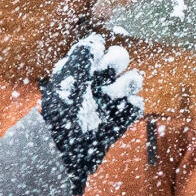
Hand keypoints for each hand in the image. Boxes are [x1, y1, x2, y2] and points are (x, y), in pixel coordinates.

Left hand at [37, 33, 143, 194]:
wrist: (66, 157)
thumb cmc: (59, 119)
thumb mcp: (66, 84)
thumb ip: (82, 59)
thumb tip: (97, 39)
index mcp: (77, 73)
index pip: (96, 50)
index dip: (98, 52)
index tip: (93, 61)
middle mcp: (94, 84)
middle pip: (119, 58)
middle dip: (116, 62)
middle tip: (107, 72)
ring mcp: (108, 103)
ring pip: (132, 79)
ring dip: (127, 83)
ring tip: (114, 94)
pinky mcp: (119, 121)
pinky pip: (136, 105)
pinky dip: (132, 105)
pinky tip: (120, 111)